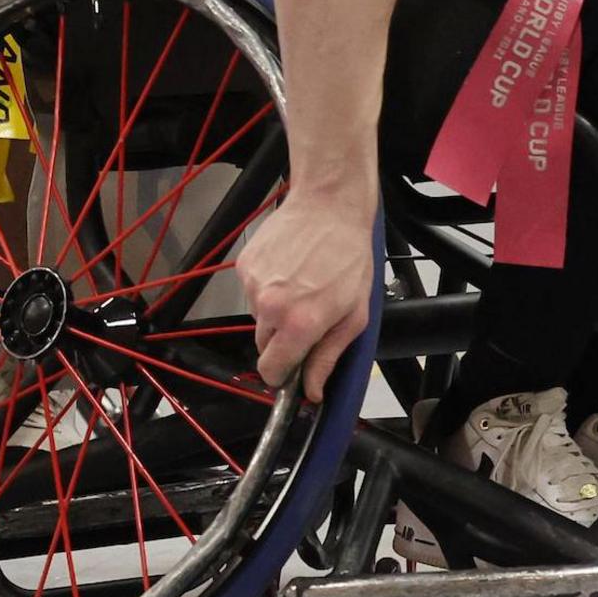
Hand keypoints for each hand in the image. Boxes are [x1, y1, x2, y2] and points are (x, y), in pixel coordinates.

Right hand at [239, 186, 374, 401]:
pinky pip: (252, 292)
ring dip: (275, 312)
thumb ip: (328, 356)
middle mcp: (269, 307)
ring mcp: (253, 285)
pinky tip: (288, 270)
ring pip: (259, 317)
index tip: (292, 368)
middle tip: (306, 317)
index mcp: (298, 324)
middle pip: (263, 344)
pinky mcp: (244, 266)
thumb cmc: (349, 258)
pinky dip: (267, 289)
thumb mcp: (353, 315)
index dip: (281, 375)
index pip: (271, 369)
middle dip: (282, 340)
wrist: (328, 206)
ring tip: (301, 286)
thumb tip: (311, 391)